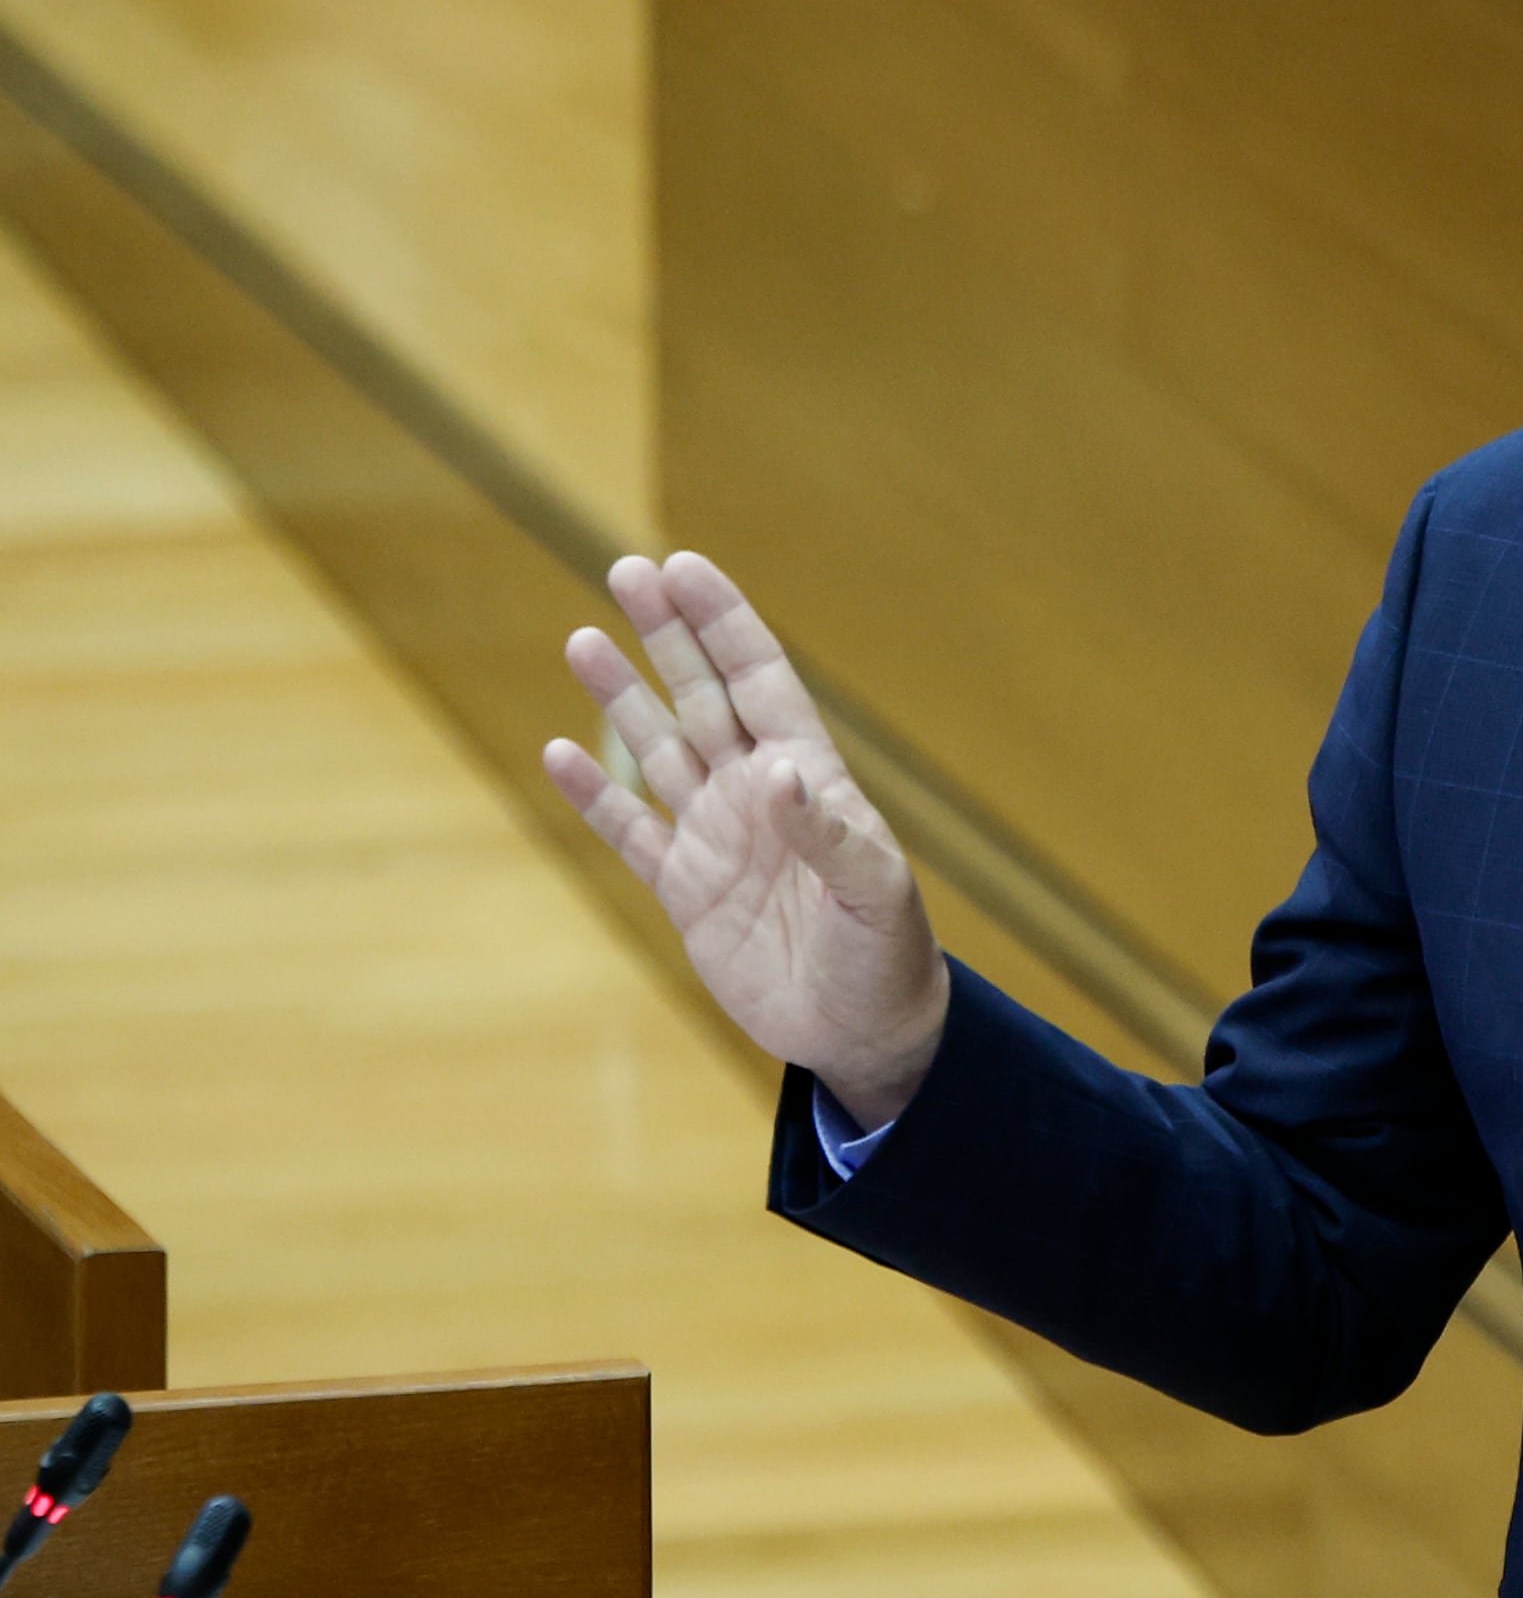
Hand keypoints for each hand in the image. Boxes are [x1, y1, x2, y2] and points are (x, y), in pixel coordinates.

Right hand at [541, 554, 951, 1123]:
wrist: (863, 1031)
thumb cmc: (887, 955)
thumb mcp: (873, 892)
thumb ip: (825, 831)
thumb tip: (777, 770)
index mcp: (810, 778)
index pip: (760, 680)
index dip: (724, 622)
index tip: (685, 566)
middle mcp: (758, 795)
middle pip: (702, 696)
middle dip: (667, 635)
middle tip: (625, 570)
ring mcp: (717, 839)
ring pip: (660, 750)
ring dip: (623, 699)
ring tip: (581, 639)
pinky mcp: (686, 891)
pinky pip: (632, 832)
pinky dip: (595, 796)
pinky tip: (560, 753)